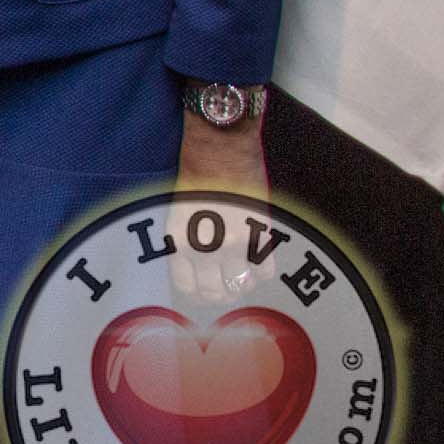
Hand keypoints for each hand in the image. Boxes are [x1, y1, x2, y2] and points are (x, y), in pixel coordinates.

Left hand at [170, 108, 271, 306]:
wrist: (220, 147)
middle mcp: (203, 247)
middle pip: (215, 292)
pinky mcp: (258, 234)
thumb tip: (202, 265)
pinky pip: (265, 270)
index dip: (196, 294)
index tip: (201, 293)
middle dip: (220, 296)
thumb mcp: (180, 211)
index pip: (185, 286)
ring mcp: (233, 243)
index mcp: (178, 240)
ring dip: (243, 286)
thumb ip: (189, 240)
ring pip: (242, 285)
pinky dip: (263, 273)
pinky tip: (258, 264)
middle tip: (225, 291)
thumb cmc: (195, 172)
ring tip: (242, 279)